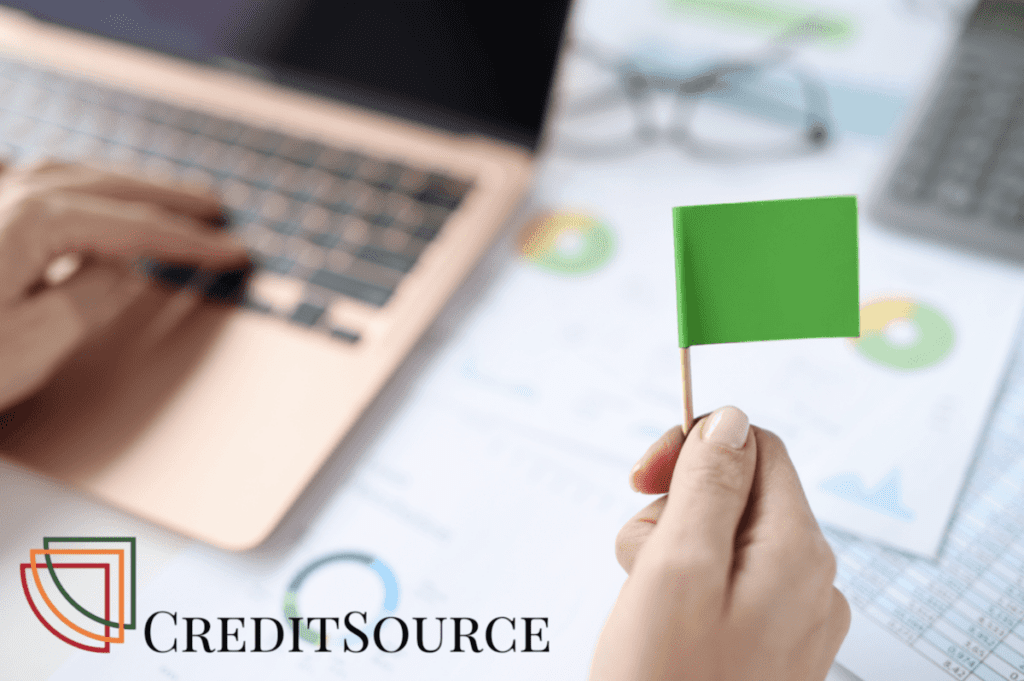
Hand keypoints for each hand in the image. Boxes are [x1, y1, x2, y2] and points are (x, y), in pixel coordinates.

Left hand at [0, 160, 246, 411]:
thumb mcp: (31, 344)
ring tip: (155, 198)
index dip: (190, 240)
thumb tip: (121, 270)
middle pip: (101, 184)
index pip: (133, 226)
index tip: (232, 250)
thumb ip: (91, 298)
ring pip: (59, 176)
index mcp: (28, 221)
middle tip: (213, 204)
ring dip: (115, 184)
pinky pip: (17, 185)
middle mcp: (0, 196)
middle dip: (163, 196)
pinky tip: (61, 192)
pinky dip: (58, 187)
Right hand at [590, 406, 849, 680]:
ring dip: (671, 551)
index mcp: (796, 551)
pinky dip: (683, 589)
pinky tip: (661, 624)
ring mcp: (791, 616)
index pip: (756, 449)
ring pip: (722, 539)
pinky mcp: (767, 643)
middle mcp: (808, 580)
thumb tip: (729, 419)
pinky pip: (725, 585)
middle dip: (674, 509)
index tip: (642, 477)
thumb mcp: (676, 569)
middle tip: (640, 558)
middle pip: (737, 494)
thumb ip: (706, 485)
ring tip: (646, 601)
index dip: (694, 448)